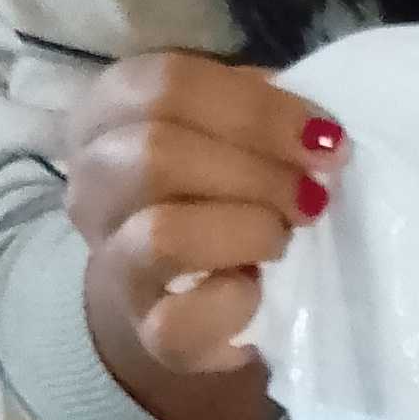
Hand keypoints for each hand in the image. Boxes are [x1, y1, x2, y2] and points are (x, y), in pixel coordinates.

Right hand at [62, 53, 345, 419]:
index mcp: (110, 110)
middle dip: (258, 173)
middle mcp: (93, 183)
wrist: (181, 287)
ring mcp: (111, 261)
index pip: (168, 86)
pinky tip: (260, 290)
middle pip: (157, 153)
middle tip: (313, 194)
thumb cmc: (216, 184)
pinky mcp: (145, 332)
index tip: (326, 140)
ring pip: (161, 235)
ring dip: (248, 229)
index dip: (259, 110)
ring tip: (283, 236)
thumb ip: (263, 110)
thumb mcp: (231, 125)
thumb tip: (319, 135)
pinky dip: (235, 302)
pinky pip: (180, 321)